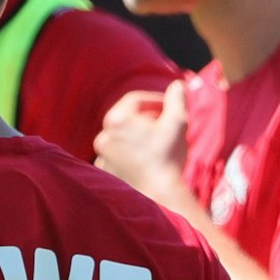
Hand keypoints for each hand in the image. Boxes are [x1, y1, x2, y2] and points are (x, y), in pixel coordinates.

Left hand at [95, 81, 188, 200]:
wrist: (159, 194)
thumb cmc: (168, 156)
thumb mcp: (178, 121)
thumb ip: (177, 99)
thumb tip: (177, 85)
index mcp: (117, 119)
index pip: (135, 99)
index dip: (156, 99)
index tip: (171, 106)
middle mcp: (103, 135)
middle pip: (126, 117)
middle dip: (147, 116)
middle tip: (166, 122)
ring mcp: (101, 154)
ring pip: (121, 136)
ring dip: (138, 134)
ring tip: (158, 141)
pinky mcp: (103, 170)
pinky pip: (117, 154)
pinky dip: (130, 151)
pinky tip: (147, 158)